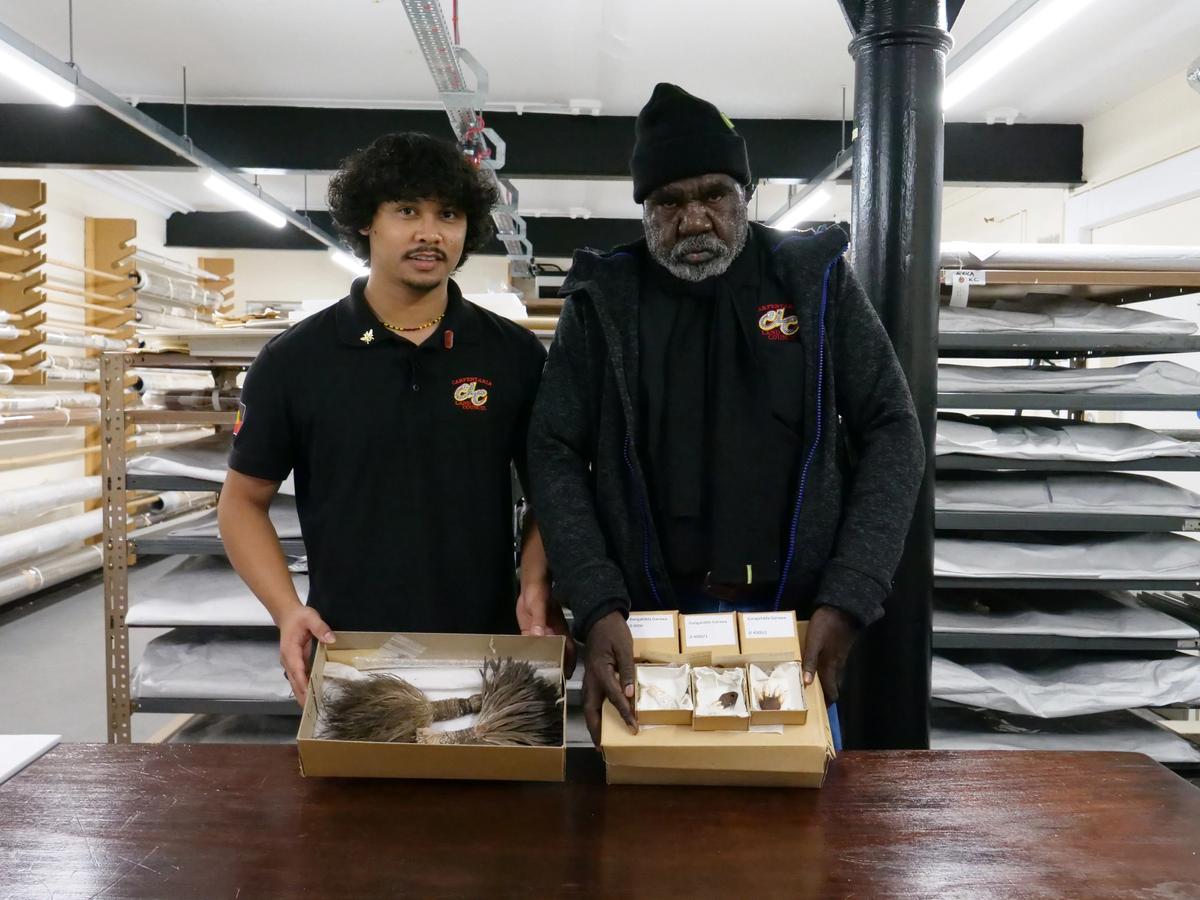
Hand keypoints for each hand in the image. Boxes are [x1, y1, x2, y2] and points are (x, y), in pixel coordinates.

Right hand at [277, 606, 334, 707]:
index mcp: (290, 650)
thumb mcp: (311, 618)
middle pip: (294, 682)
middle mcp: (287, 660)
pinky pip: (298, 679)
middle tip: (312, 710)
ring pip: (295, 683)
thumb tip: (330, 640)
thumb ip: (320, 628)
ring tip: (313, 709)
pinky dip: (303, 688)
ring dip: (302, 695)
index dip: (303, 683)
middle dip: (302, 696)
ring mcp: (289, 663)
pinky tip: (312, 696)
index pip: (296, 670)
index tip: (310, 695)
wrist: (288, 615)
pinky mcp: (294, 664)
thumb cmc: (299, 617)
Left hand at [516, 580, 576, 676]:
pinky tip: (525, 663)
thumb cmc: (539, 592)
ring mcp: (541, 634)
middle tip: (552, 683)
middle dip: (557, 667)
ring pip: (544, 651)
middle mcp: (552, 634)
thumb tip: (539, 636)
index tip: (567, 676)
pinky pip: (531, 645)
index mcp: (558, 629)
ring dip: (543, 662)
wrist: (530, 584)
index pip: (568, 649)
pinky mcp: (530, 631)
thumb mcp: (538, 605)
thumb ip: (539, 620)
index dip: (570, 662)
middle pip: (558, 653)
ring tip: (538, 678)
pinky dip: (530, 654)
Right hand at [581, 610, 636, 745]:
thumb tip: (629, 694)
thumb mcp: (624, 648)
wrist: (599, 617)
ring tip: (600, 739)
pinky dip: (594, 713)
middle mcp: (591, 679)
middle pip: (590, 710)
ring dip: (593, 724)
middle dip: (595, 730)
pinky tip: (601, 718)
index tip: (632, 728)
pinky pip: (591, 699)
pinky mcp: (590, 677)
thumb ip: (627, 671)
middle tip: (601, 748)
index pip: (614, 698)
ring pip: (588, 706)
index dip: (624, 714)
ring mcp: (588, 678)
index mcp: (600, 671)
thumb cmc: (613, 631)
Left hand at [802, 605, 860, 704]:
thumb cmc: (826, 625)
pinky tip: (816, 663)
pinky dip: (825, 668)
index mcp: (831, 665)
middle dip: (824, 692)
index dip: (828, 702)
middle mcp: (838, 663)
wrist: (844, 608)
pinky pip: (833, 663)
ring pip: (833, 673)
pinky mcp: (840, 646)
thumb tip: (807, 684)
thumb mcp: (814, 643)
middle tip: (812, 697)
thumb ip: (810, 662)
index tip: (820, 710)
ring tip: (811, 682)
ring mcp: (840, 654)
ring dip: (825, 680)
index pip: (833, 691)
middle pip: (833, 683)